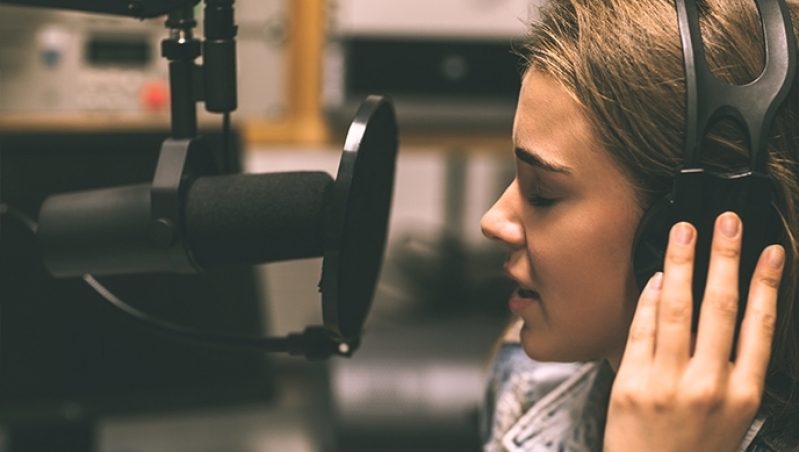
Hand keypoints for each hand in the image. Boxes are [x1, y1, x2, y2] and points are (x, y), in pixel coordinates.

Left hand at [604, 212, 784, 451]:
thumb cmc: (693, 451)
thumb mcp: (732, 420)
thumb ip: (734, 374)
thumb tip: (732, 320)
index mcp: (743, 394)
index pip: (760, 325)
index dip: (766, 283)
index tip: (769, 253)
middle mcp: (709, 385)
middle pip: (720, 306)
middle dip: (724, 257)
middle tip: (727, 222)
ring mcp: (667, 382)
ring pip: (678, 309)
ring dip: (682, 263)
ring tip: (685, 233)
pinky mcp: (631, 383)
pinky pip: (642, 329)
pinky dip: (650, 299)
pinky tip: (657, 276)